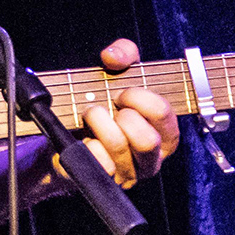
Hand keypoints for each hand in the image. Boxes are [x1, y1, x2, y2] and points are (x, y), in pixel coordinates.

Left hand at [60, 38, 178, 188]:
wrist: (69, 131)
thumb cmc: (105, 103)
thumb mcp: (118, 72)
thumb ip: (124, 53)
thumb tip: (113, 56)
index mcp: (165, 134)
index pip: (163, 114)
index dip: (139, 96)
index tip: (122, 92)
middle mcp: (151, 159)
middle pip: (147, 140)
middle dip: (122, 116)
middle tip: (108, 107)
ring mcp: (128, 174)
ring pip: (118, 146)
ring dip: (98, 122)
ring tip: (91, 115)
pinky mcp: (102, 180)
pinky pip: (97, 161)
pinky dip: (86, 143)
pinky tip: (86, 138)